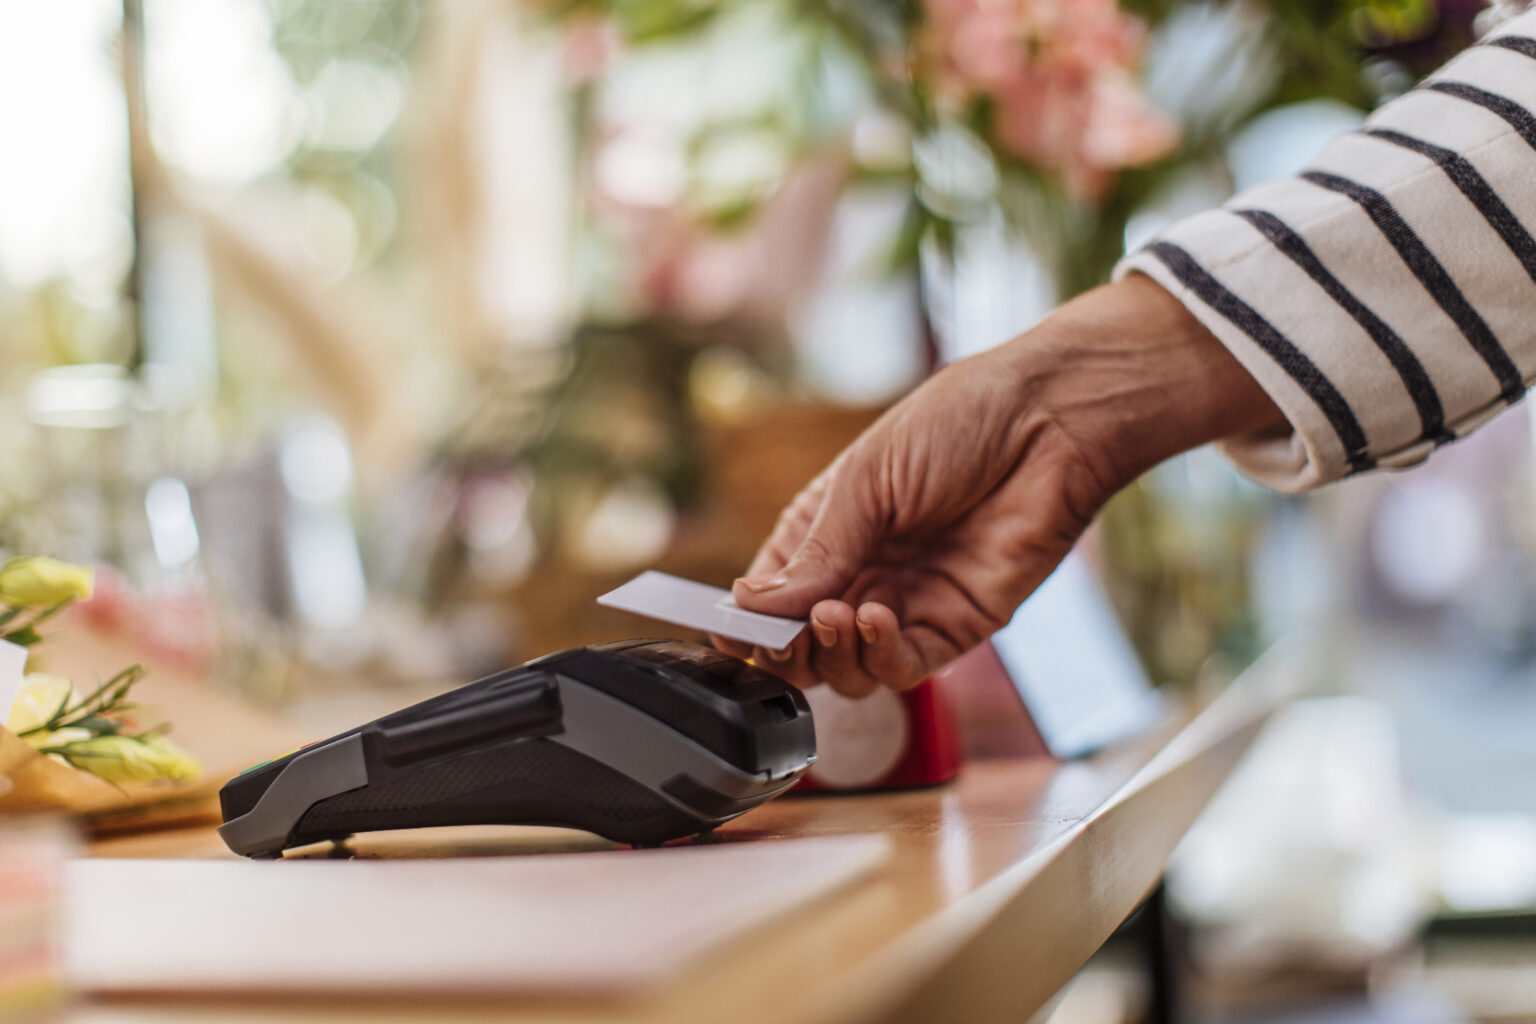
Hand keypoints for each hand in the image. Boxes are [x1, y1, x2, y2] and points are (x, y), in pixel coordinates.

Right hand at [718, 275, 1285, 695]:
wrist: (1051, 420)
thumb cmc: (960, 422)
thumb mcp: (867, 479)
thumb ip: (816, 552)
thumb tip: (750, 606)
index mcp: (827, 531)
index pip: (769, 598)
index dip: (745, 623)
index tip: (728, 632)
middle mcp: (862, 573)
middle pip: (803, 648)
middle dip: (785, 650)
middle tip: (783, 633)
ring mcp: (909, 603)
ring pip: (848, 671)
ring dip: (831, 654)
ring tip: (836, 615)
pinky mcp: (957, 625)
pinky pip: (904, 667)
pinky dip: (880, 656)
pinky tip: (875, 618)